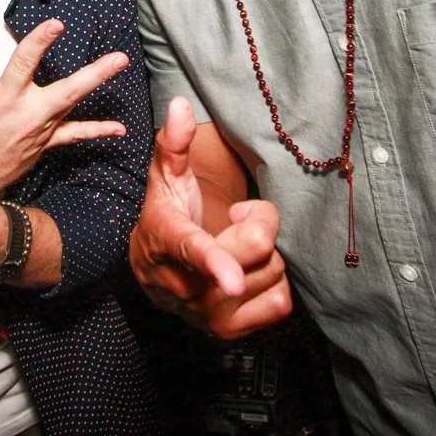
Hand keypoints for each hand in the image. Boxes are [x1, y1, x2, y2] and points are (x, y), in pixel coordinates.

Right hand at [0, 18, 129, 195]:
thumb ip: (12, 83)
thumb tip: (30, 68)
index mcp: (5, 97)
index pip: (23, 63)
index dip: (39, 42)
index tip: (55, 25)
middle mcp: (27, 113)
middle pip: (66, 90)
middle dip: (94, 73)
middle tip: (118, 59)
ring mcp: (41, 130)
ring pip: (74, 104)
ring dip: (98, 85)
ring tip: (119, 68)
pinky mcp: (47, 143)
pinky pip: (75, 133)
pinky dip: (98, 129)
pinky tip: (118, 128)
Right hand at [128, 97, 292, 339]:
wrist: (153, 276)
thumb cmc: (165, 217)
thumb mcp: (164, 179)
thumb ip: (173, 142)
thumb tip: (179, 104)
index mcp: (171, 242)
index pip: (195, 250)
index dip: (215, 263)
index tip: (230, 279)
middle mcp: (189, 286)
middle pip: (258, 247)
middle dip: (259, 221)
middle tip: (238, 216)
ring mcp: (211, 315)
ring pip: (273, 272)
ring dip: (265, 254)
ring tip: (238, 246)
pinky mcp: (232, 331)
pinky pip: (281, 302)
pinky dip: (274, 282)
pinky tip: (251, 272)